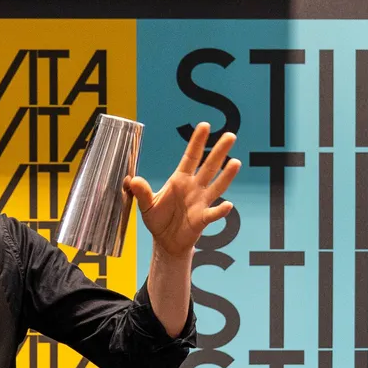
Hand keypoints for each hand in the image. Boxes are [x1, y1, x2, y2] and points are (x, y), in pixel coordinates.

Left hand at [126, 122, 240, 257]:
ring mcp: (200, 202)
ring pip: (216, 186)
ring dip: (226, 175)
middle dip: (218, 151)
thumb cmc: (158, 220)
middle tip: (230, 135)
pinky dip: (220, 210)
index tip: (205, 126)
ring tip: (235, 162)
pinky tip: (228, 205)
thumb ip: (142, 192)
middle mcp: (194, 188)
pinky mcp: (202, 219)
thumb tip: (132, 179)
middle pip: (209, 166)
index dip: (197, 142)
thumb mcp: (146, 205)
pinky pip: (213, 213)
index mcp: (180, 180)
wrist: (165, 241)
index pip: (191, 157)